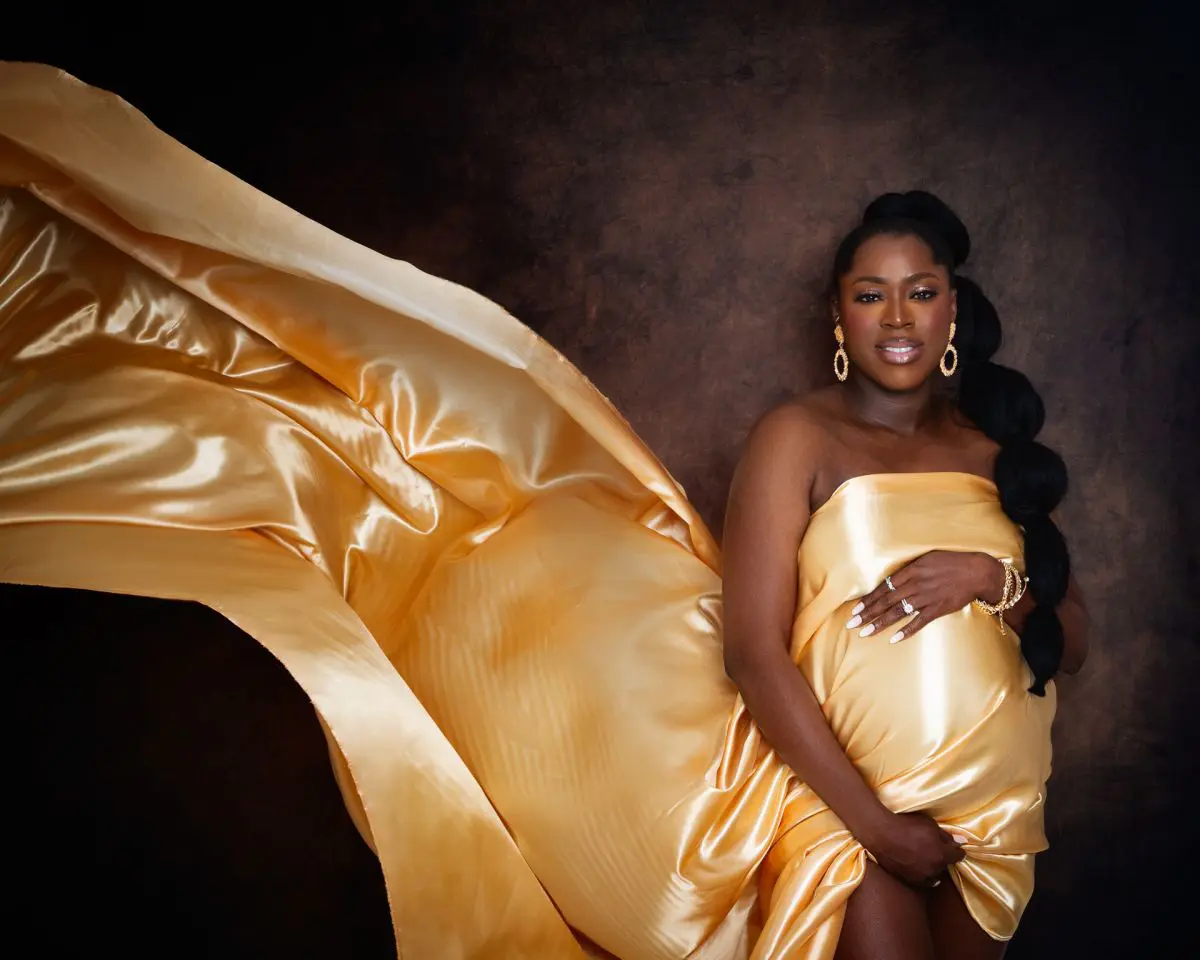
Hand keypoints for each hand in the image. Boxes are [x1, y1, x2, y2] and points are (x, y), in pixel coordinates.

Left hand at [846, 551, 1002, 643]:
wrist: (976, 572)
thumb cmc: (950, 562)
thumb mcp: (926, 558)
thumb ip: (908, 569)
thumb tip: (891, 579)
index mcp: (911, 571)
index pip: (883, 587)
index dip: (868, 599)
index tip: (855, 609)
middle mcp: (915, 585)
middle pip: (886, 601)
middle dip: (867, 613)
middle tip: (852, 624)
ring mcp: (926, 598)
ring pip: (898, 613)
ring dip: (880, 623)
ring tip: (865, 633)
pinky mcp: (938, 609)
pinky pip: (919, 622)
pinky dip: (906, 631)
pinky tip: (894, 639)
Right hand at [860, 811, 967, 886]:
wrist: (881, 834)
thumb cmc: (906, 825)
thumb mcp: (929, 824)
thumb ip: (946, 835)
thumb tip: (962, 842)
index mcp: (942, 854)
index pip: (958, 856)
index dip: (957, 850)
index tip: (955, 847)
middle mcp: (934, 869)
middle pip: (946, 865)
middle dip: (943, 857)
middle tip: (935, 848)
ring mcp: (922, 876)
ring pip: (935, 874)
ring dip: (934, 867)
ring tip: (926, 858)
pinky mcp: (910, 880)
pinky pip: (923, 881)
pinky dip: (924, 875)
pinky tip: (920, 867)